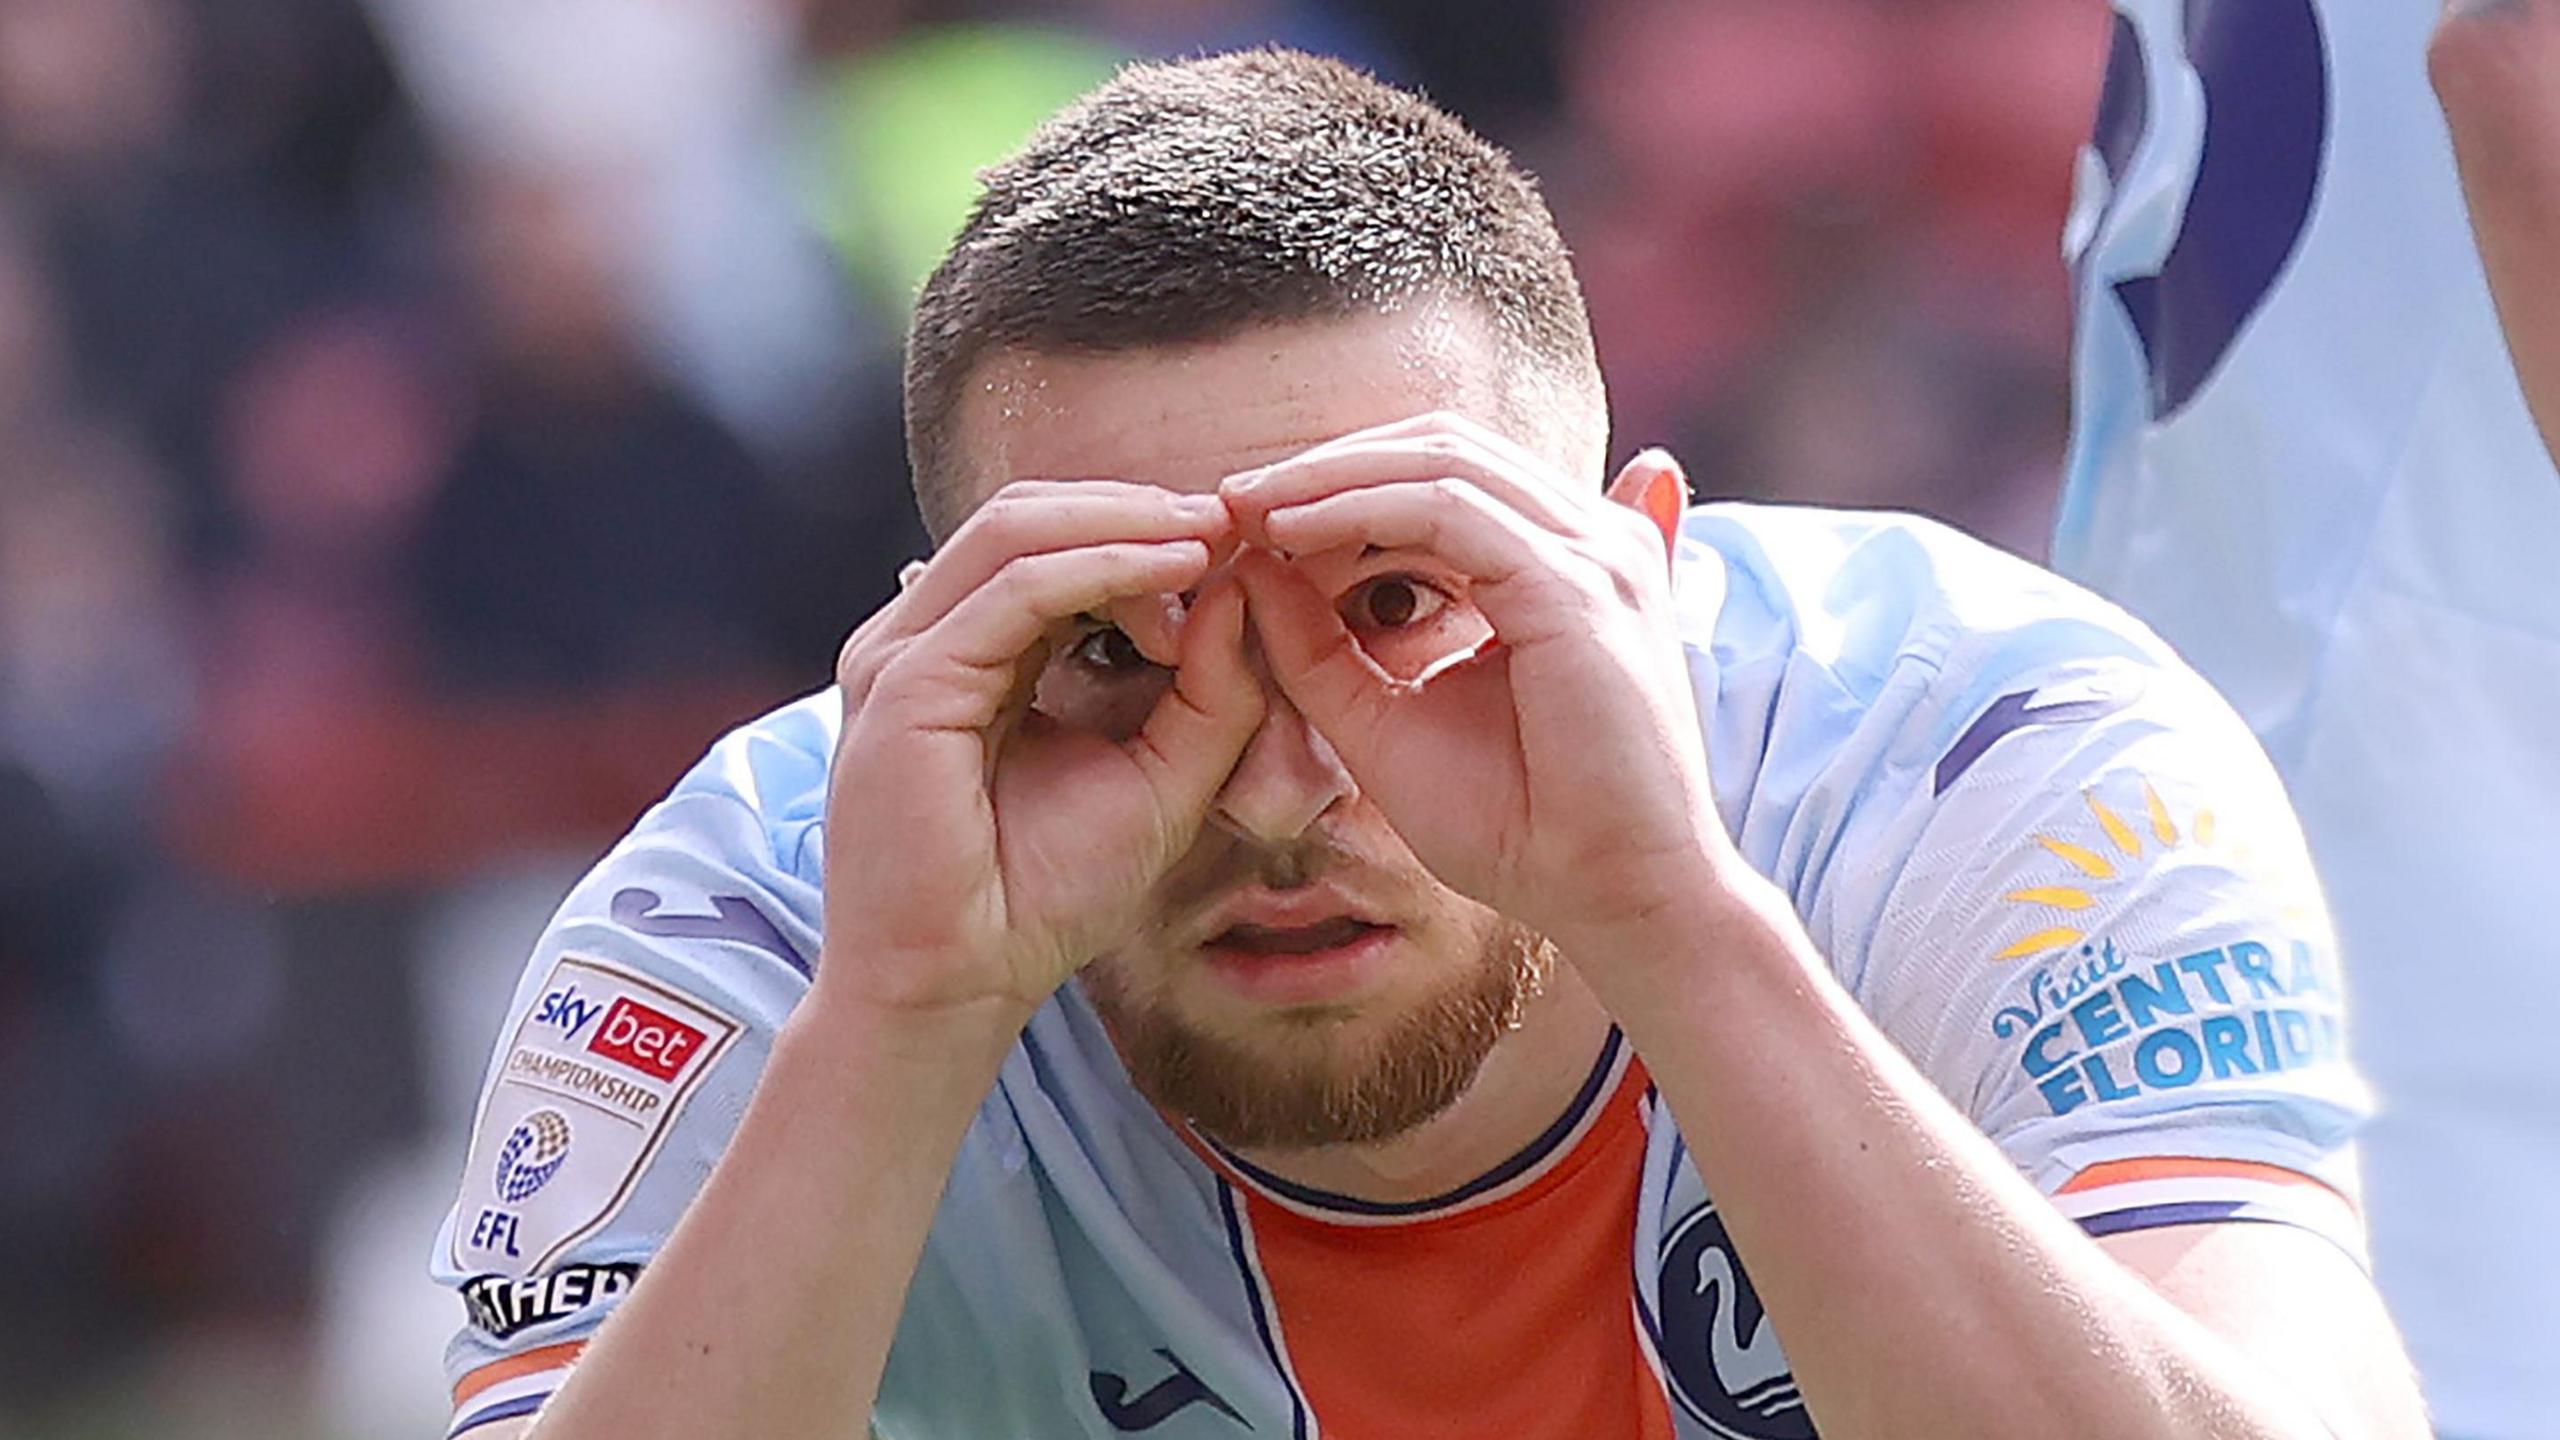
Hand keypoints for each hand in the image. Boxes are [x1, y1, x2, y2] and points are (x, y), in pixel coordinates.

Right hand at [822, 481, 1262, 1021]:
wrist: (962, 983)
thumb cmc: (1045, 895)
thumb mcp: (1161, 778)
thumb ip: (1205, 692)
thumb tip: (1237, 591)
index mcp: (970, 652)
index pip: (1052, 545)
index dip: (1146, 531)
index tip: (1241, 542)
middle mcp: (925, 639)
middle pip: (1032, 515)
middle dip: (1141, 509)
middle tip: (1237, 518)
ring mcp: (904, 654)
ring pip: (1020, 530)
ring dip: (1128, 524)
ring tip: (1214, 536)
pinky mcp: (909, 685)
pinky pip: (1015, 589)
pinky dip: (1102, 566)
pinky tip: (1174, 572)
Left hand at [1221, 412, 1731, 966]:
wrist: (1614, 901)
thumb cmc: (1522, 829)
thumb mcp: (1388, 723)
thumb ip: (1325, 647)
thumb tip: (1255, 569)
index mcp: (1561, 566)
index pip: (1442, 476)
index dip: (1341, 484)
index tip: (1250, 521)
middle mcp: (1588, 542)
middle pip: (1438, 446)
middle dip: (1326, 464)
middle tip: (1232, 500)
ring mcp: (1590, 556)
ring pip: (1438, 460)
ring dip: (1327, 476)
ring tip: (1246, 510)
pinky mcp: (1574, 587)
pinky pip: (1443, 510)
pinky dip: (1356, 509)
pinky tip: (1287, 536)